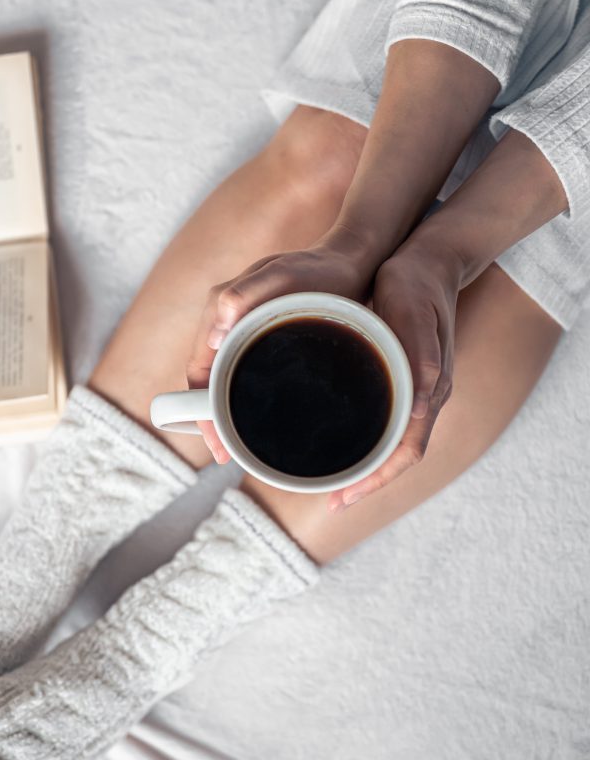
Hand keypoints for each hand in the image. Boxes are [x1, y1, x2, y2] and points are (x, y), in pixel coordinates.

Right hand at [186, 226, 378, 462]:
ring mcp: (245, 333)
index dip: (199, 411)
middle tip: (229, 456)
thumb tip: (214, 332)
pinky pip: (246, 377)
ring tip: (243, 449)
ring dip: (228, 415)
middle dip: (210, 422)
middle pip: (207, 382)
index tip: (217, 443)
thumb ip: (244, 294)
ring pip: (225, 383)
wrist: (351, 258)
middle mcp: (226, 324)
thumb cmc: (319, 266)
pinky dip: (247, 403)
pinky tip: (264, 424)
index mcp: (219, 310)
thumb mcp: (282, 275)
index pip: (198, 372)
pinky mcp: (266, 341)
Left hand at [327, 235, 464, 511]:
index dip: (376, 480)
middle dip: (365, 483)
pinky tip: (337, 439)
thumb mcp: (413, 309)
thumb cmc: (417, 283)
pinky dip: (362, 441)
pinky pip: (383, 423)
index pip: (407, 452)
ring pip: (390, 443)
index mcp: (430, 390)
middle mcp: (424, 398)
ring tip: (330, 481)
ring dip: (363, 466)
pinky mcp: (400, 379)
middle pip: (397, 456)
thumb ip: (419, 350)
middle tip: (329, 500)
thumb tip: (421, 401)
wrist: (430, 259)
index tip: (342, 498)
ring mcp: (414, 391)